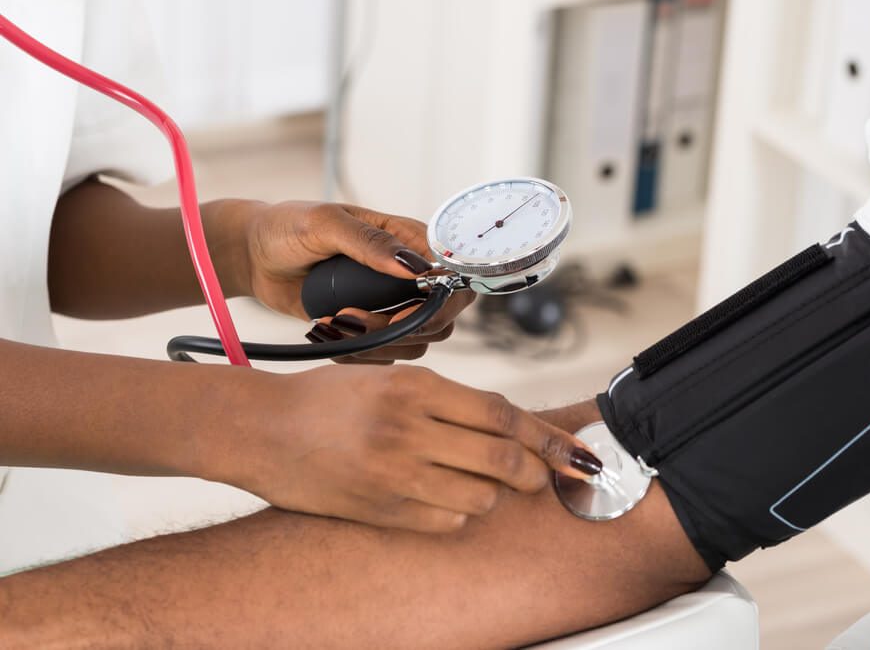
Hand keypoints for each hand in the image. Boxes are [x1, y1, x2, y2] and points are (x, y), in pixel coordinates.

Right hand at [212, 365, 603, 531]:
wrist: (261, 429)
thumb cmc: (328, 398)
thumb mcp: (388, 378)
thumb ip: (447, 400)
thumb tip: (510, 425)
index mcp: (415, 386)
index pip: (503, 414)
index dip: (547, 437)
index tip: (577, 452)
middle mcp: (409, 428)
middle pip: (503, 459)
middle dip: (536, 472)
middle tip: (541, 477)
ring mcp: (393, 473)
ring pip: (481, 498)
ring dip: (494, 495)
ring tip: (482, 484)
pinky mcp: (379, 510)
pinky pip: (446, 523)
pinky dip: (459, 515)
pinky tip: (446, 500)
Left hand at [215, 199, 473, 362]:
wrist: (255, 257)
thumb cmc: (288, 227)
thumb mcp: (324, 224)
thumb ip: (369, 242)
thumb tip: (413, 267)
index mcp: (407, 240)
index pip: (452, 275)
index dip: (439, 301)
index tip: (401, 311)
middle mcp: (407, 276)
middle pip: (442, 318)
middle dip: (403, 328)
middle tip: (353, 316)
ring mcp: (391, 305)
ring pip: (415, 342)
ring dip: (377, 343)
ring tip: (335, 320)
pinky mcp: (371, 329)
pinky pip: (386, 356)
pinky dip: (360, 355)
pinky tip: (330, 332)